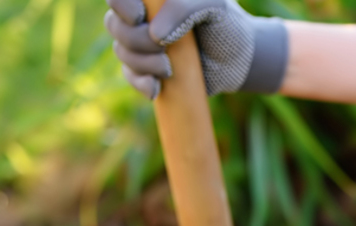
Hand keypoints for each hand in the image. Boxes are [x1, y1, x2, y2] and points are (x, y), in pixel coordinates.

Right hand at [104, 0, 287, 98]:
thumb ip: (183, 8)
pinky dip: (140, 83)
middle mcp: (142, 17)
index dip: (121, 5)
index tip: (139, 17)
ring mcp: (143, 44)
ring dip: (143, 62)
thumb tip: (155, 33)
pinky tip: (156, 88)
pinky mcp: (149, 70)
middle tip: (165, 47)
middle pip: (114, 24)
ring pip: (122, 51)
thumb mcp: (213, 5)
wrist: (241, 59)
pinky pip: (131, 76)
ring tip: (169, 69)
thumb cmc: (227, 23)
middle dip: (137, 40)